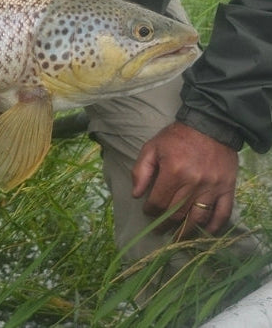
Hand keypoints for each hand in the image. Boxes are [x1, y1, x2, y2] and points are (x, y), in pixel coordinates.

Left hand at [131, 121, 238, 235]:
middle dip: (165, 224)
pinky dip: (214, 226)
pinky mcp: (227, 189)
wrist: (209, 126)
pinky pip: (222, 213)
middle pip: (177, 213)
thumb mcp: (152, 147)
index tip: (148, 212)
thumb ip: (141, 170)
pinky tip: (205, 232)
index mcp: (173, 171)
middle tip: (159, 229)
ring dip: (186, 231)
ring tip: (177, 237)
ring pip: (198, 218)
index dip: (151, 210)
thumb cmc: (177, 137)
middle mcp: (194, 182)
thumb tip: (136, 194)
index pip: (160, 201)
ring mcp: (212, 187)